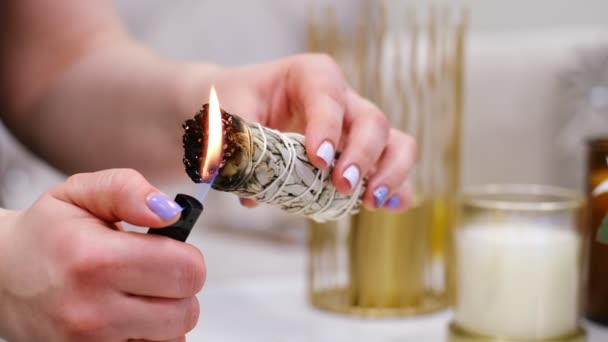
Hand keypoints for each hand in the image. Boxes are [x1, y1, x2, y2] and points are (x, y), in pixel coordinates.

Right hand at [0, 169, 204, 341]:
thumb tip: (170, 211)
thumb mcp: (80, 193)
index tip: (168, 248)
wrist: (0, 278)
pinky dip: (148, 336)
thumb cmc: (46, 233)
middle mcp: (92, 311)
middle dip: (179, 286)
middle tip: (152, 272)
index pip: (187, 270)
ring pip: (173, 336)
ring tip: (136, 293)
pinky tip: (127, 316)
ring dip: (166, 314)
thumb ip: (127, 190)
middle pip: (187, 309)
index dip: (186, 255)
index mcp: (95, 260)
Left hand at [186, 53, 415, 209]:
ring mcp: (356, 128)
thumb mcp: (228, 113)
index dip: (328, 126)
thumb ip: (239, 146)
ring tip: (370, 200)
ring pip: (395, 141)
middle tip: (342, 185)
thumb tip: (252, 195)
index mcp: (311, 76)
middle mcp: (343, 100)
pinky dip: (398, 187)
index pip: (329, 95)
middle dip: (362, 155)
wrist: (240, 106)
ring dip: (389, 172)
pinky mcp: (361, 155)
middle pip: (372, 120)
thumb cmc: (237, 101)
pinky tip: (391, 205)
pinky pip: (389, 168)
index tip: (318, 159)